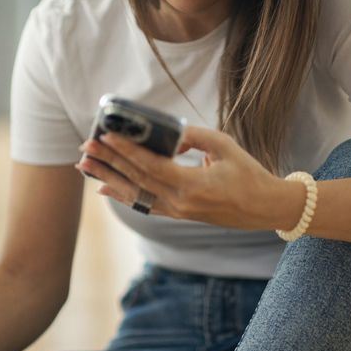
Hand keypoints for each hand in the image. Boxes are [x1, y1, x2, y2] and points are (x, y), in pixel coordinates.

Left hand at [76, 126, 302, 230]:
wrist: (265, 208)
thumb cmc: (249, 174)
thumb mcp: (224, 147)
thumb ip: (194, 137)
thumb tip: (168, 135)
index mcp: (193, 186)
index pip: (151, 166)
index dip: (127, 151)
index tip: (106, 136)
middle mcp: (181, 203)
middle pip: (137, 180)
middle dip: (109, 162)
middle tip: (86, 147)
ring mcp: (178, 212)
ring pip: (136, 194)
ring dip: (108, 179)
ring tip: (85, 166)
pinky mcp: (179, 215)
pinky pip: (145, 205)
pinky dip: (123, 196)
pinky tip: (104, 188)